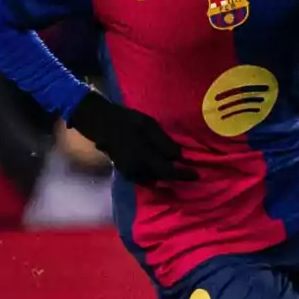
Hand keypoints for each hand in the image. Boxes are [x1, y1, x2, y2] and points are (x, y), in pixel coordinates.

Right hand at [67, 92, 196, 186]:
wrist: (101, 124)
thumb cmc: (127, 120)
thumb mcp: (148, 125)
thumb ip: (164, 142)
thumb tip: (179, 157)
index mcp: (142, 157)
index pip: (168, 172)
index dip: (183, 175)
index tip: (197, 175)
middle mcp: (136, 169)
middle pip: (161, 178)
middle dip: (176, 176)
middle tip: (191, 174)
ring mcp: (129, 172)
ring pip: (153, 179)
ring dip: (166, 176)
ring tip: (179, 171)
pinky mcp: (125, 171)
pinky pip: (144, 177)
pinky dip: (155, 174)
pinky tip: (161, 167)